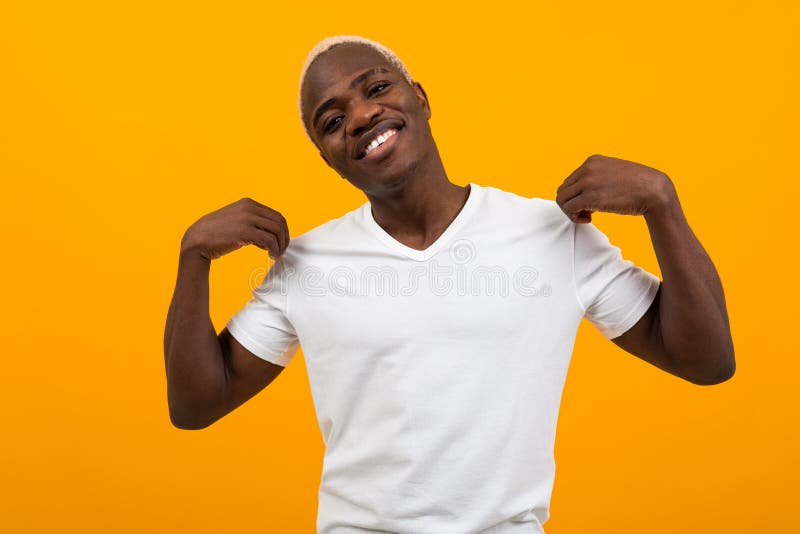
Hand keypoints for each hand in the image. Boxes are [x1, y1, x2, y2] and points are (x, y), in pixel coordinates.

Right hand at [180, 197, 289, 260]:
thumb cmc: (216, 234)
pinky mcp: (245, 232)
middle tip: (281, 250)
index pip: (275, 215)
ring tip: (276, 255)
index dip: (282, 231)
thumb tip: (270, 235)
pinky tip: (270, 255)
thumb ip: (252, 223)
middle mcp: (249, 207)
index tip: (280, 242)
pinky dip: (275, 249)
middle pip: (279, 222)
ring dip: (280, 245)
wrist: (196, 240)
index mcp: (248, 203)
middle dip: (284, 238)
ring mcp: (247, 218)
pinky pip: (269, 240)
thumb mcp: (236, 221)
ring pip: (277, 230)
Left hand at [555, 154, 675, 222]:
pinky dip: (575, 217)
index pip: (570, 181)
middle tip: (587, 212)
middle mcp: (587, 168)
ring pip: (562, 200)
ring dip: (571, 212)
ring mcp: (588, 182)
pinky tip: (589, 219)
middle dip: (572, 204)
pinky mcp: (590, 197)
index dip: (576, 196)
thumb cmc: (637, 187)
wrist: (654, 191)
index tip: (590, 204)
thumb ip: (596, 179)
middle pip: (563, 190)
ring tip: (587, 216)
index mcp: (592, 161)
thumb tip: (581, 194)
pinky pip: (569, 209)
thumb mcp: (613, 174)